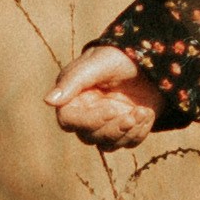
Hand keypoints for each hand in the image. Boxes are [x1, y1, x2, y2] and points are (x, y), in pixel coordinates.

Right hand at [45, 45, 161, 150]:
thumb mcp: (97, 63)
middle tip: (133, 114)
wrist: (151, 57)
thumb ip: (73, 81)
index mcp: (73, 96)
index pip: (68, 121)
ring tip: (143, 111)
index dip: (89, 120)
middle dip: (113, 128)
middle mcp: (86, 113)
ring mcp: (106, 123)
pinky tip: (147, 112)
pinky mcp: (125, 128)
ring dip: (128, 132)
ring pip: (108, 144)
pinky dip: (140, 131)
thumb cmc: (119, 55)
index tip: (111, 110)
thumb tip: (48, 101)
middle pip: (89, 137)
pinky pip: (128, 142)